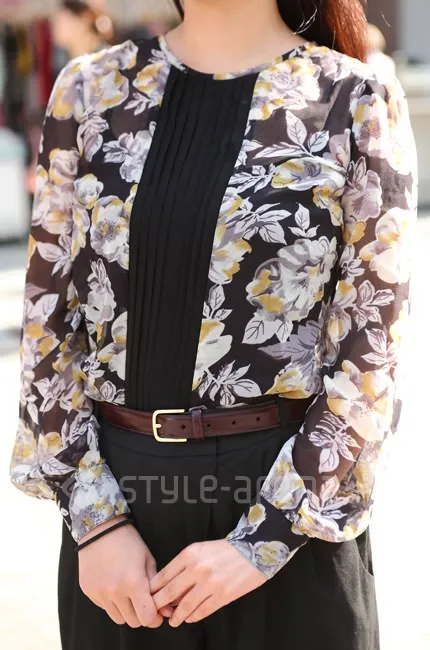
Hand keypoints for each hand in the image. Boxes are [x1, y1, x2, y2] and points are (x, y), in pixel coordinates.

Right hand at [78, 516, 165, 627]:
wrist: (100, 528)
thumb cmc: (129, 541)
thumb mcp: (148, 559)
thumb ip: (156, 586)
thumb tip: (167, 610)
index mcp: (133, 583)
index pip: (147, 618)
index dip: (155, 618)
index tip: (157, 612)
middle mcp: (115, 591)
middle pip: (133, 622)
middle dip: (142, 615)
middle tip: (144, 601)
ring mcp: (99, 593)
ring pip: (118, 618)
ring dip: (127, 611)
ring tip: (129, 594)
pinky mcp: (89, 591)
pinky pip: (104, 607)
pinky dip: (112, 602)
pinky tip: (114, 585)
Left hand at [150, 539, 266, 625]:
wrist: (254, 550)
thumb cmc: (225, 550)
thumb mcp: (200, 549)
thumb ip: (183, 565)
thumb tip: (169, 586)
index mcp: (190, 554)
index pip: (163, 576)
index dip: (153, 590)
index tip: (149, 597)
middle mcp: (197, 568)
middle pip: (169, 592)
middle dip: (159, 605)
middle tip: (155, 612)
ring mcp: (210, 584)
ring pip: (184, 606)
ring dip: (176, 616)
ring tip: (173, 620)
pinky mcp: (223, 596)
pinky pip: (202, 611)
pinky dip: (193, 617)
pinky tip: (190, 618)